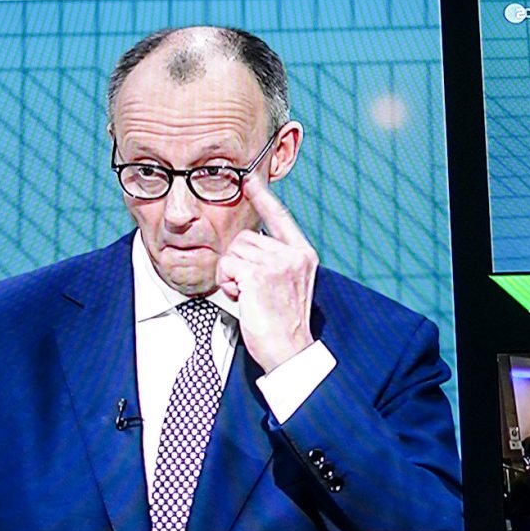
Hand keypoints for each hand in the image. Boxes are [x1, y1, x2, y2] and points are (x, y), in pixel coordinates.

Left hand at [215, 181, 320, 373]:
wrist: (289, 350)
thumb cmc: (284, 322)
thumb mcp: (290, 282)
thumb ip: (276, 259)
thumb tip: (250, 242)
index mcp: (303, 254)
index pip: (280, 217)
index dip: (263, 197)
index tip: (250, 180)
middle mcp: (293, 255)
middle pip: (246, 237)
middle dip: (239, 261)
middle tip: (251, 288)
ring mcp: (277, 264)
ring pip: (234, 251)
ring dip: (232, 274)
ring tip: (248, 295)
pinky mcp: (258, 276)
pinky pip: (227, 266)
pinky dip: (227, 282)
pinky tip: (242, 298)